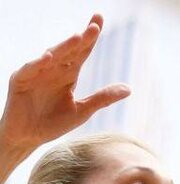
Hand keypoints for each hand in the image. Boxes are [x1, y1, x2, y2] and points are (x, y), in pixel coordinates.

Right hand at [0, 15, 129, 154]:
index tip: (99, 21)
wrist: (28, 137)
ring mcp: (36, 74)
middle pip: (69, 51)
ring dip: (64, 47)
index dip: (90, 38)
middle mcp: (53, 70)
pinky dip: (38, 63)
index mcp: (68, 75)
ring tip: (78, 38)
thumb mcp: (82, 111)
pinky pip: (29, 69)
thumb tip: (129, 89)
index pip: (82, 52)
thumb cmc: (53, 123)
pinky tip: (49, 57)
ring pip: (52, 57)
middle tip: (95, 26)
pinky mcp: (20, 81)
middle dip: (81, 38)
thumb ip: (103, 98)